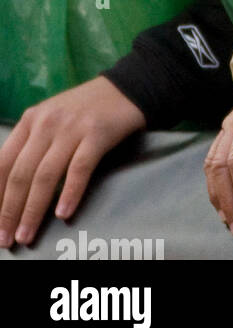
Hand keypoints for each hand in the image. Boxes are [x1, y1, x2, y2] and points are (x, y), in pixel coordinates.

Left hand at [0, 77, 145, 246]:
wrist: (126, 88)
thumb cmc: (85, 109)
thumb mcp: (50, 118)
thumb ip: (31, 144)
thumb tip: (10, 189)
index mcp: (30, 119)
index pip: (3, 163)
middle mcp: (47, 122)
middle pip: (22, 173)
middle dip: (10, 211)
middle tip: (7, 240)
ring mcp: (72, 128)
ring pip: (46, 175)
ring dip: (33, 210)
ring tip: (27, 235)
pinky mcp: (97, 134)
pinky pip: (79, 168)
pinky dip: (70, 193)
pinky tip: (63, 214)